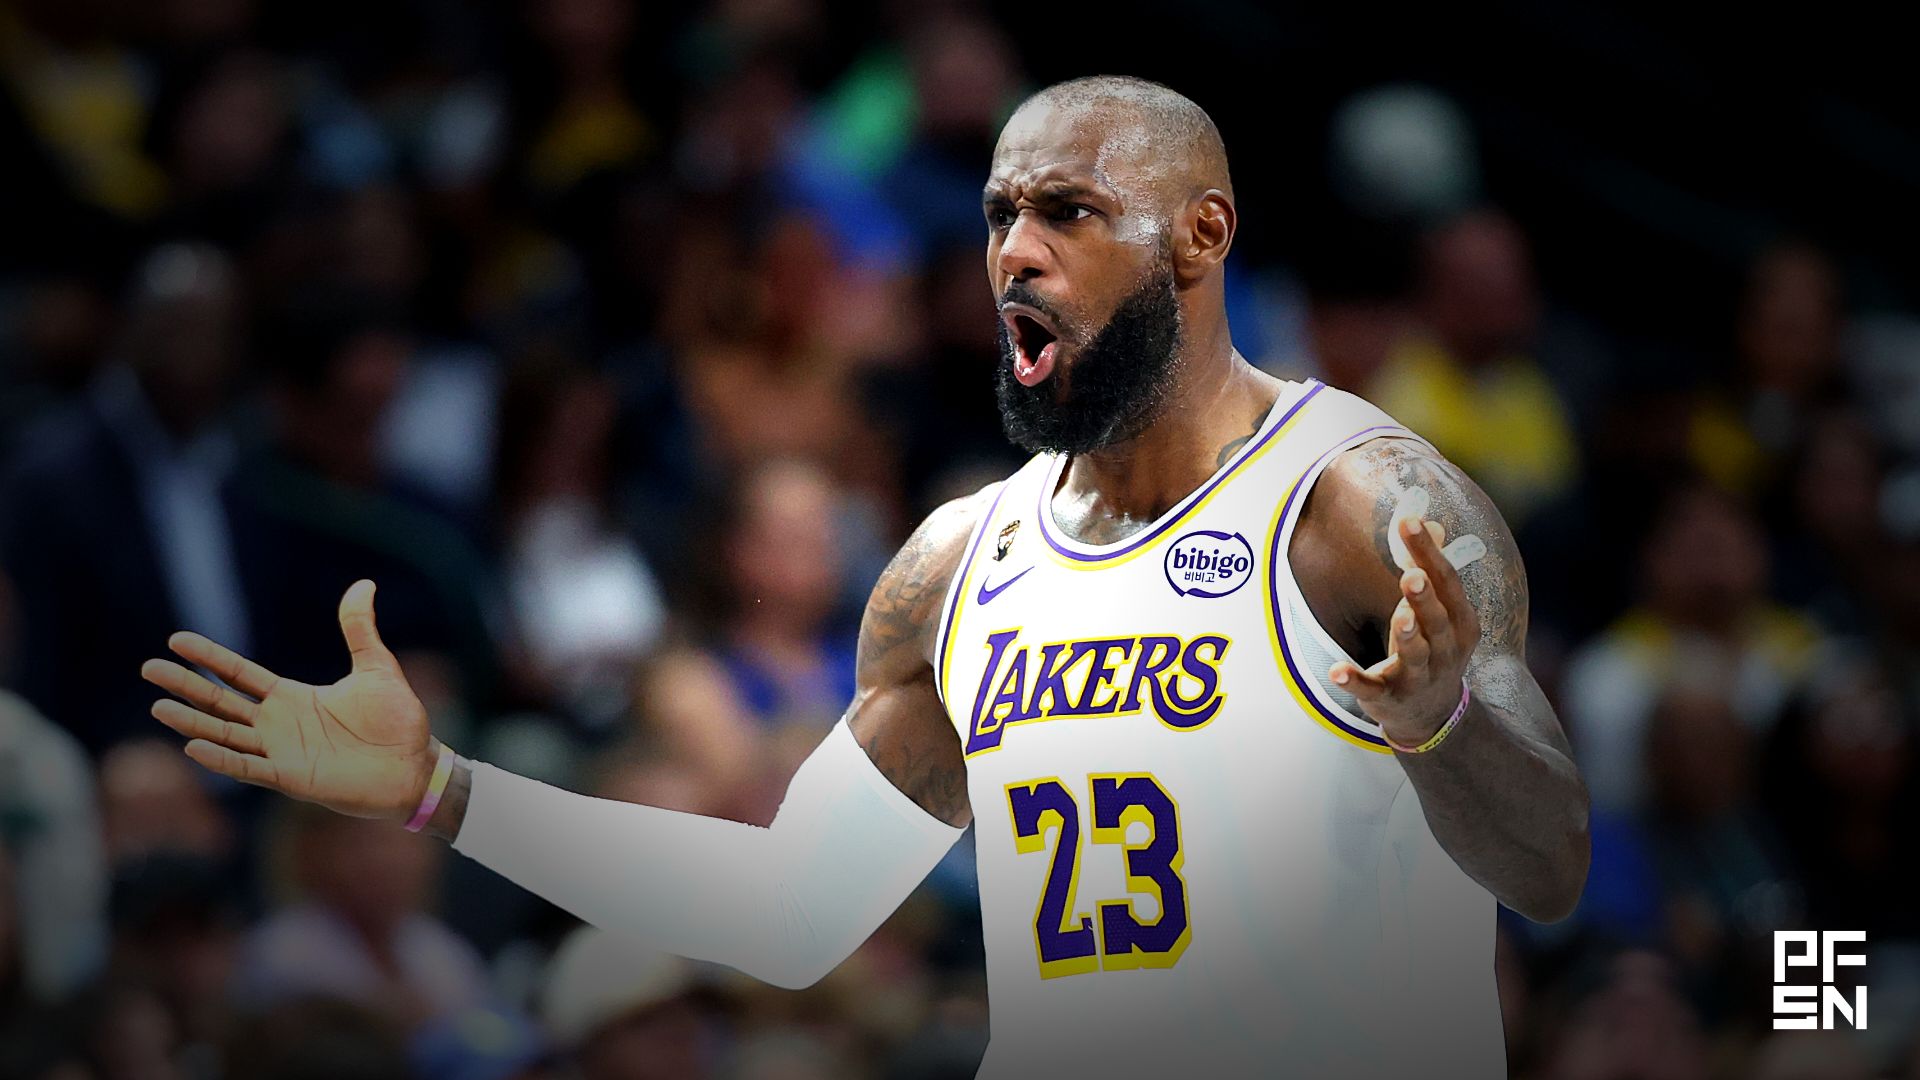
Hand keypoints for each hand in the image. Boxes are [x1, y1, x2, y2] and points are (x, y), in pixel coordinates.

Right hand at [141, 580, 434, 821]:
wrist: (416, 765)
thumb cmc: (396, 720)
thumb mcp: (375, 666)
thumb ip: (360, 628)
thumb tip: (364, 584)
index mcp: (293, 697)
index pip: (240, 674)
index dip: (210, 658)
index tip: (175, 640)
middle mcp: (279, 724)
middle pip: (222, 702)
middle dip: (187, 685)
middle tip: (148, 668)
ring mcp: (282, 752)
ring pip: (226, 734)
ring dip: (192, 723)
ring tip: (158, 707)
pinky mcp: (292, 778)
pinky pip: (250, 768)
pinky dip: (222, 759)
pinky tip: (193, 747)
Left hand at [1329, 515, 1481, 745]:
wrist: (1434, 716)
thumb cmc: (1433, 650)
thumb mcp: (1439, 615)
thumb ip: (1429, 574)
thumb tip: (1427, 524)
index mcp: (1460, 624)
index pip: (1448, 583)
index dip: (1430, 553)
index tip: (1410, 522)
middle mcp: (1445, 651)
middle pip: (1436, 621)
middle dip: (1425, 599)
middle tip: (1412, 575)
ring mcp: (1418, 678)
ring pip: (1415, 656)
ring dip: (1407, 636)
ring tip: (1398, 616)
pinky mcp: (1389, 699)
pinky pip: (1371, 690)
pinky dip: (1354, 682)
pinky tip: (1336, 671)